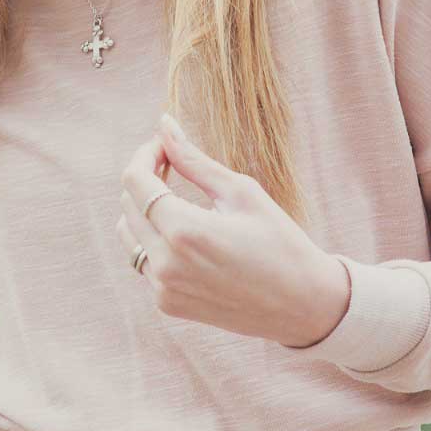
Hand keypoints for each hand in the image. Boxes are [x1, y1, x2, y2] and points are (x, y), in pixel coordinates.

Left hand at [115, 112, 350, 347]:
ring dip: (143, 208)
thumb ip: (195, 160)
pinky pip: (144, 260)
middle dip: (144, 176)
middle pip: (127, 204)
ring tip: (174, 193)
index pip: (135, 180)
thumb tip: (165, 125)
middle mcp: (166, 263)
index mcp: (184, 231)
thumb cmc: (280, 241)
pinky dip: (153, 238)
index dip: (145, 154)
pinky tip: (183, 229)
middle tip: (172, 162)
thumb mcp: (241, 192)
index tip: (165, 145)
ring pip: (128, 234)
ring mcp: (164, 288)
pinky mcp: (168, 304)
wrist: (303, 306)